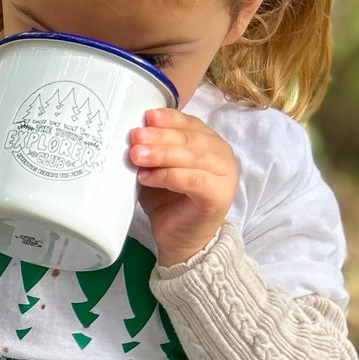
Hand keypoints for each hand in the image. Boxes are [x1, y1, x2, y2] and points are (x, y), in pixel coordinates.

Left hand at [128, 109, 238, 264]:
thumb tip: (133, 133)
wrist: (180, 243)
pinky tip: (146, 177)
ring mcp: (225, 176)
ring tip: (136, 155)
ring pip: (192, 157)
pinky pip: (192, 180)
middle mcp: (222, 156)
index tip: (146, 116)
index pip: (190, 125)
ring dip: (161, 154)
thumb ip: (153, 151)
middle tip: (135, 136)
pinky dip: (167, 176)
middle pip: (190, 139)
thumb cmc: (169, 204)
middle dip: (160, 136)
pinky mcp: (219, 196)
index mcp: (210, 144)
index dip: (169, 119)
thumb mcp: (157, 170)